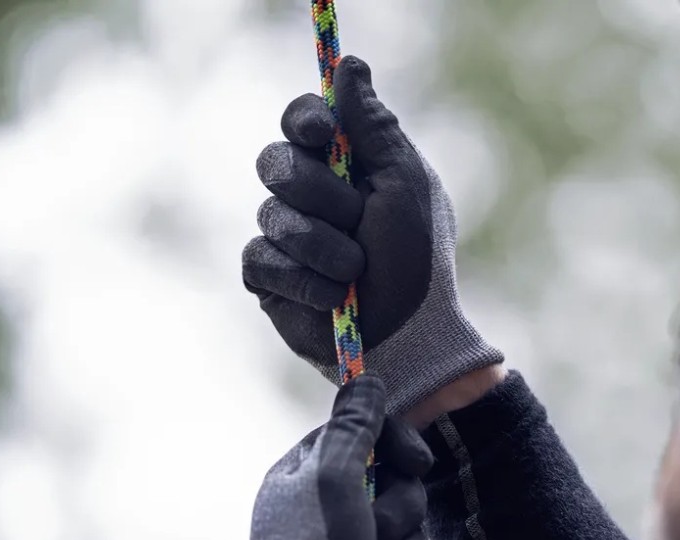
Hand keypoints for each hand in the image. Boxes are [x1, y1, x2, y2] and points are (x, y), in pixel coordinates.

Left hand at [206, 375, 433, 539]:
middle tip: (377, 534)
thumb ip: (354, 427)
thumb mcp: (333, 479)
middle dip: (399, 515)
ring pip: (410, 535)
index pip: (371, 436)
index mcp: (311, 474)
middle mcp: (329, 508)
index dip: (399, 447)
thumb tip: (366, 378)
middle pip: (400, 487)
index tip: (415, 463)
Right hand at [242, 55, 502, 415]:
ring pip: (270, 214)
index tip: (318, 134)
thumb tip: (349, 65)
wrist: (410, 335)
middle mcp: (311, 195)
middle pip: (276, 161)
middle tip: (358, 219)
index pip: (302, 120)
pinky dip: (303, 279)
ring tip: (355, 271)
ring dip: (323, 245)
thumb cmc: (419, 262)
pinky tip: (334, 297)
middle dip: (320, 194)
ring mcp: (286, 236)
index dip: (303, 121)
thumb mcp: (406, 185)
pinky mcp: (269, 279)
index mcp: (346, 165)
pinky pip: (260, 259)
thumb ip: (375, 127)